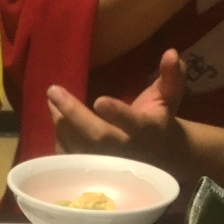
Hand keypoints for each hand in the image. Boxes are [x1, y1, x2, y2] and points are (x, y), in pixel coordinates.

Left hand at [47, 49, 188, 169]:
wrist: (162, 157)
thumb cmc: (160, 119)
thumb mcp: (170, 96)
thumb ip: (172, 75)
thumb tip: (171, 52)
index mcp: (149, 130)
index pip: (134, 123)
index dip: (118, 114)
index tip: (99, 100)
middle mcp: (128, 150)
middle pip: (98, 136)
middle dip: (74, 114)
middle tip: (53, 91)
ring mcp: (110, 164)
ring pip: (80, 148)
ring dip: (62, 124)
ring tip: (51, 101)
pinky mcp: (95, 171)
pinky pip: (72, 159)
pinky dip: (60, 140)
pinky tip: (56, 119)